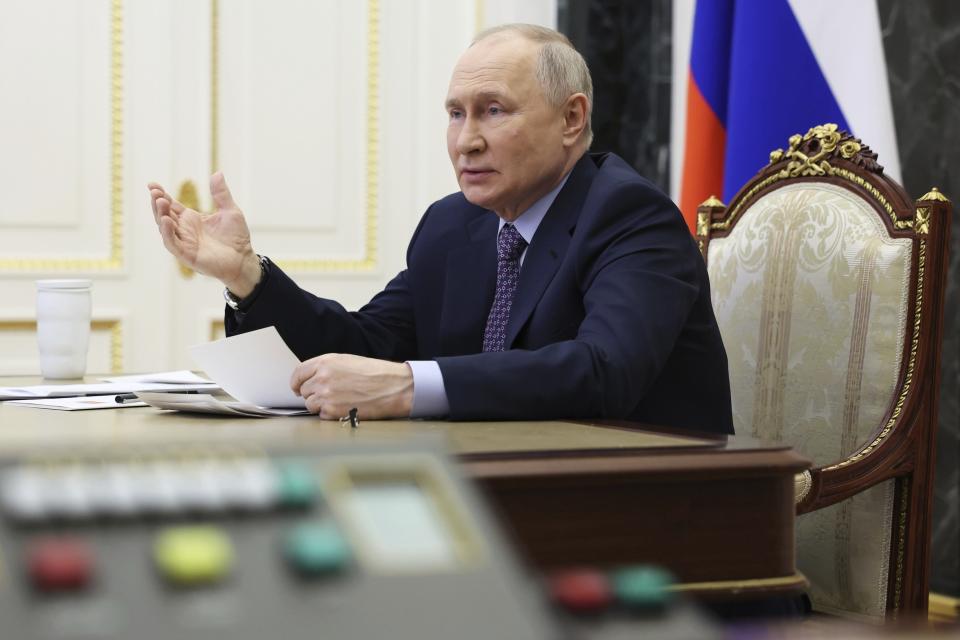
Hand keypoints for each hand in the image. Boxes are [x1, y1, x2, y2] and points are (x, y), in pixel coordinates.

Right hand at [148, 172, 261, 296]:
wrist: (244, 259)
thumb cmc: (236, 238)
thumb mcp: (230, 211)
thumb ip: (221, 194)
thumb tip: (217, 173)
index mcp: (191, 219)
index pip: (171, 205)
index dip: (161, 195)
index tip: (152, 184)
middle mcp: (184, 230)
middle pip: (164, 215)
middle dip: (158, 203)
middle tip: (154, 191)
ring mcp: (184, 243)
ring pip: (165, 229)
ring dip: (160, 215)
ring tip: (160, 201)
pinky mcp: (187, 255)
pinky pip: (172, 244)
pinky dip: (167, 233)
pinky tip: (166, 221)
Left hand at [290, 354, 413, 418]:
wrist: (394, 387)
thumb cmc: (375, 374)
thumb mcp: (347, 361)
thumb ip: (326, 368)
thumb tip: (310, 380)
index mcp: (325, 362)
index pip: (298, 373)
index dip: (296, 382)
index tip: (297, 388)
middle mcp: (322, 378)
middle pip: (304, 390)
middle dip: (314, 394)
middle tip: (331, 395)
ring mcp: (326, 395)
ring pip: (310, 404)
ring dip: (321, 405)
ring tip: (340, 401)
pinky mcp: (333, 411)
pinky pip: (321, 415)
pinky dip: (330, 414)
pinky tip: (346, 407)